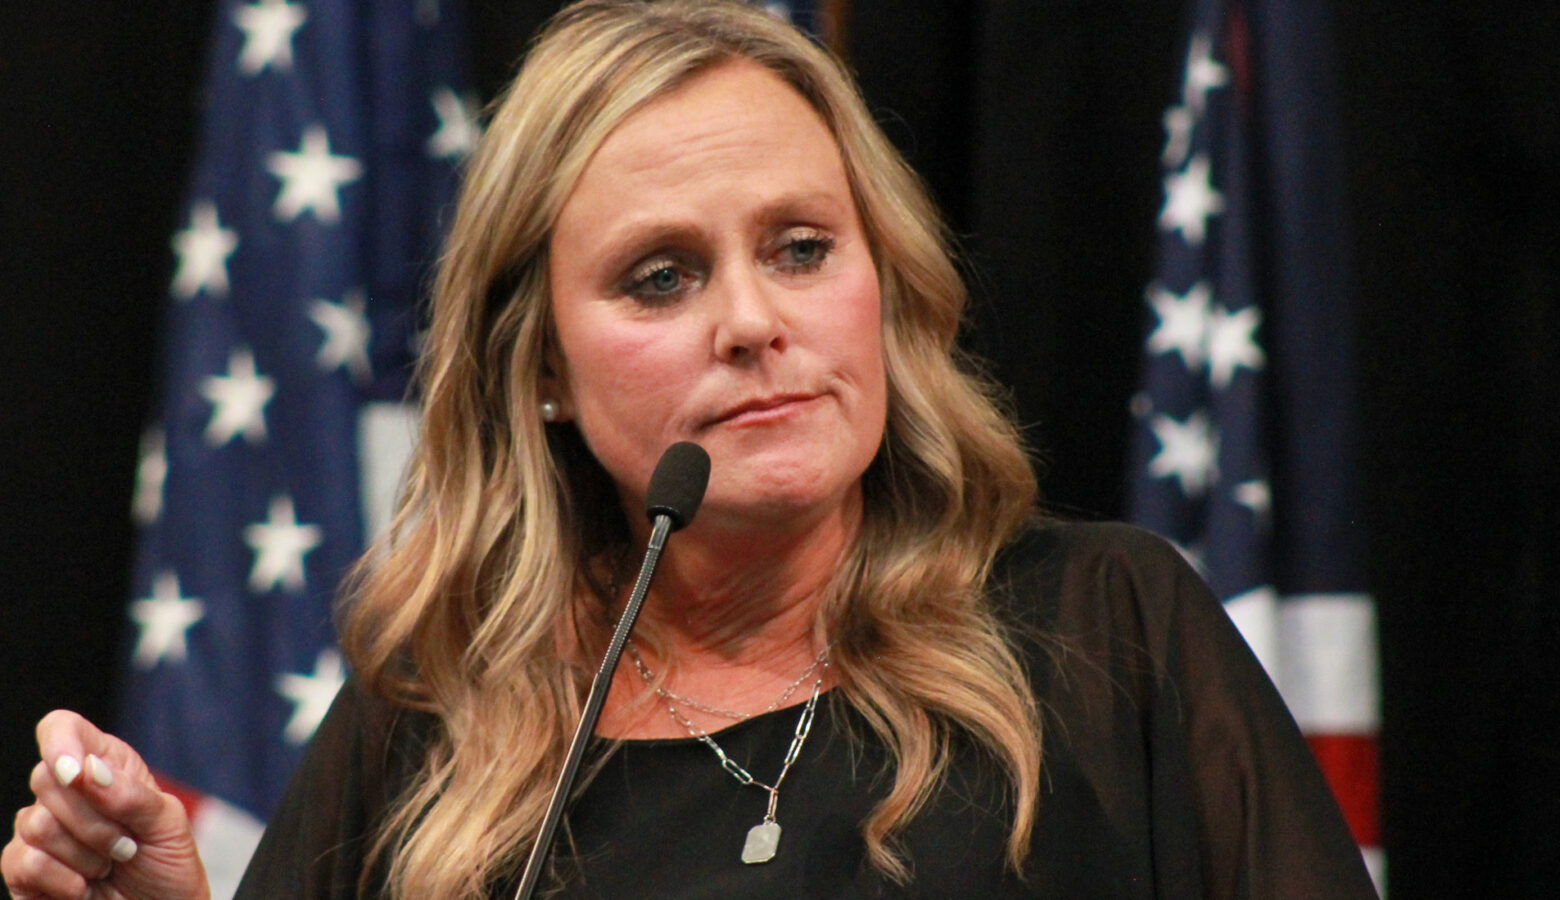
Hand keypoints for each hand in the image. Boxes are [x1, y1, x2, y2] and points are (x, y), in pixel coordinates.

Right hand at [3, 711, 208, 899]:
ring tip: (110, 865)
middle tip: (126, 844)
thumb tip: (87, 771)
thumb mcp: (167, 823)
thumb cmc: (166, 865)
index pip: (61, 728)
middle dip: (95, 819)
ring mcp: (39, 831)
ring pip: (36, 823)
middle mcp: (65, 793)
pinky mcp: (22, 871)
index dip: (60, 743)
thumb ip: (131, 795)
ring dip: (85, 853)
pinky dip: (62, 879)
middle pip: (46, 779)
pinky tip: (83, 888)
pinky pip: (23, 861)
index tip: (79, 773)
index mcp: (103, 765)